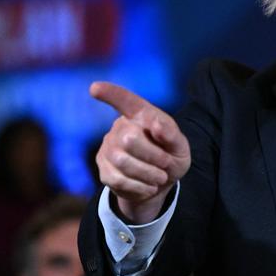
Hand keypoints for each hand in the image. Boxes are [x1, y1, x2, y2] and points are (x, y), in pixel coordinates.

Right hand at [90, 81, 189, 222]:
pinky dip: (140, 187)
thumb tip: (157, 124)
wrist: (160, 183)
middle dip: (154, 156)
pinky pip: (118, 180)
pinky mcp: (103, 169)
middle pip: (129, 139)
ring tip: (160, 177)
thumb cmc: (171, 156)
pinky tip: (149, 186)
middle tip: (166, 164)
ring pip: (123, 162)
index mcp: (141, 115)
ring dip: (148, 174)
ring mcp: (108, 148)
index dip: (111, 94)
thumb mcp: (180, 146)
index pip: (126, 101)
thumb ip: (171, 134)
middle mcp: (120, 127)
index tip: (95, 88)